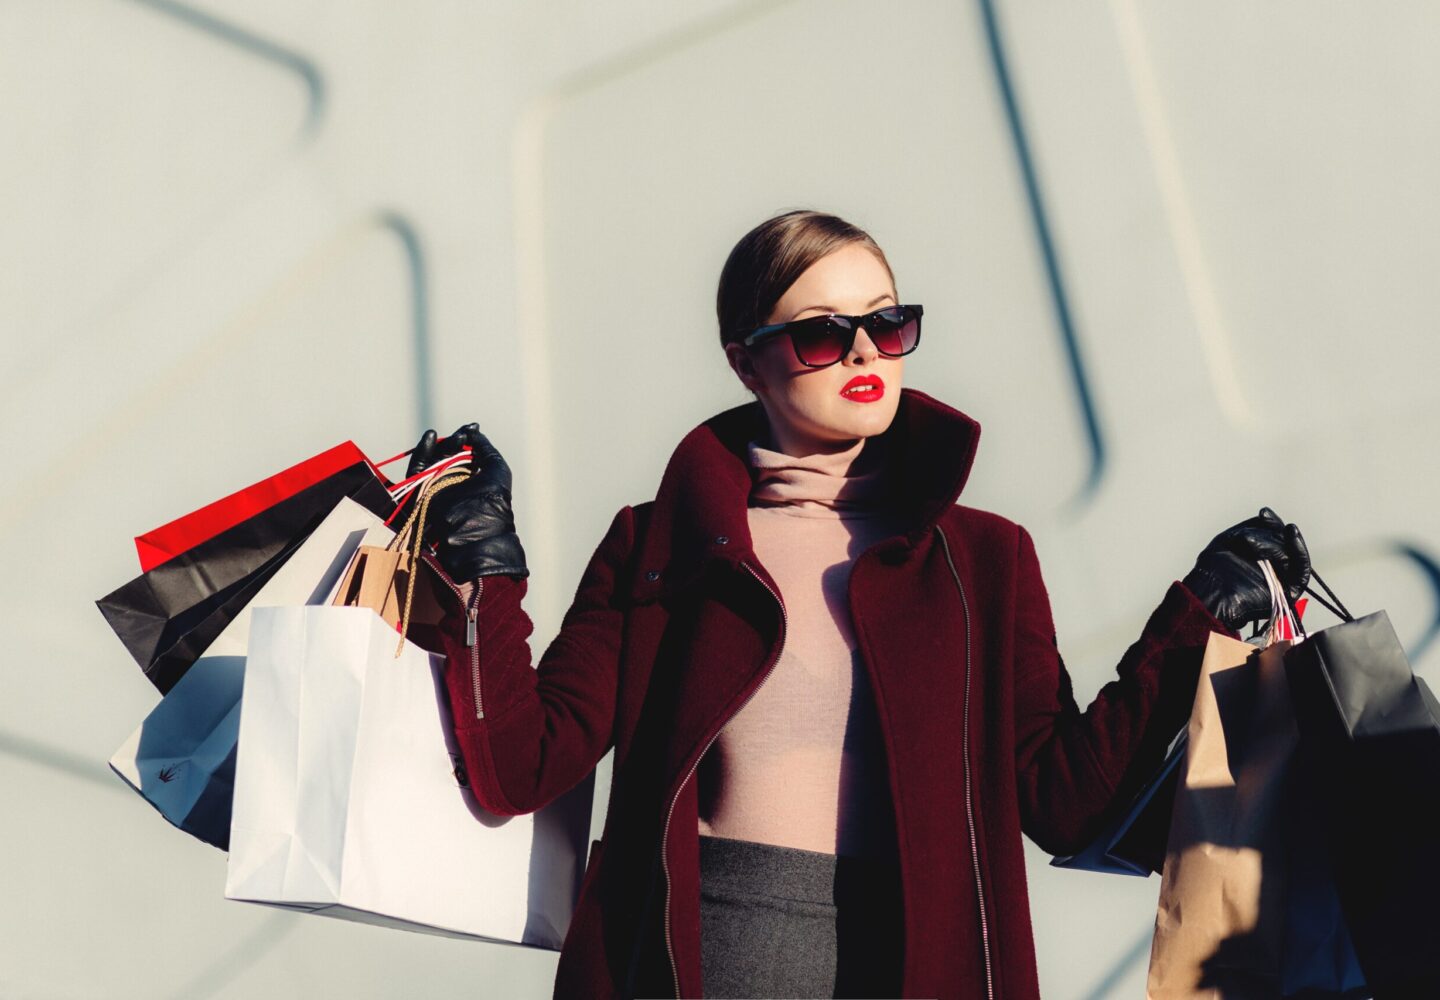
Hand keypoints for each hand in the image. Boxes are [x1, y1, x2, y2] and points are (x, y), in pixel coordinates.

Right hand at [406, 424, 528, 581]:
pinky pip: (416, 470)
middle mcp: (453, 483)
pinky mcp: (420, 493)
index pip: (464, 454)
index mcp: (472, 479)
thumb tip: (473, 433)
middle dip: (455, 441)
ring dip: (441, 445)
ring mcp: (436, 488)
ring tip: (454, 438)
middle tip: (463, 435)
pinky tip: (430, 436)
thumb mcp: (496, 469)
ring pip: (432, 459)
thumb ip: (485, 448)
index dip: (467, 438)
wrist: (475, 531)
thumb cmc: (493, 502)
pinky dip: (422, 452)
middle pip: (447, 454)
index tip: (472, 428)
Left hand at [1182, 507, 1310, 631]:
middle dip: (1270, 533)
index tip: (1264, 513)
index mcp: (1260, 557)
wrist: (1210, 595)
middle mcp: (1274, 567)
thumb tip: (1267, 516)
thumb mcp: (1230, 540)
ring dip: (1276, 542)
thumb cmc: (1214, 570)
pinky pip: (1302, 570)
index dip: (1271, 523)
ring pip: (1291, 553)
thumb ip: (1251, 528)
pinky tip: (1291, 534)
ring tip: (1250, 542)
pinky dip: (1299, 551)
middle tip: (1251, 533)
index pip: (1274, 536)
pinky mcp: (1290, 592)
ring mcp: (1283, 579)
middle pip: (1284, 543)